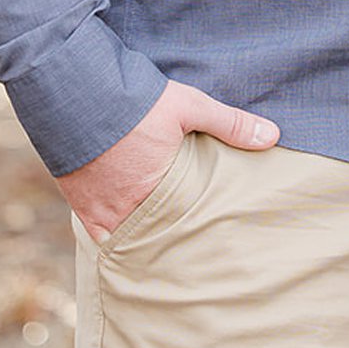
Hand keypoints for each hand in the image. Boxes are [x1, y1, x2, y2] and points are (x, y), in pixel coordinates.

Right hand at [56, 77, 278, 240]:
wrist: (75, 93)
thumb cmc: (135, 101)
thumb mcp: (188, 106)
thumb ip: (230, 123)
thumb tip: (273, 136)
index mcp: (160, 191)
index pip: (187, 227)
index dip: (197, 235)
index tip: (211, 243)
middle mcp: (129, 210)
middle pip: (156, 239)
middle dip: (170, 243)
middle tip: (188, 253)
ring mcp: (101, 212)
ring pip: (128, 240)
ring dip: (142, 240)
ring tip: (159, 247)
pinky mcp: (80, 205)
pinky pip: (98, 236)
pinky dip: (111, 237)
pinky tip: (125, 238)